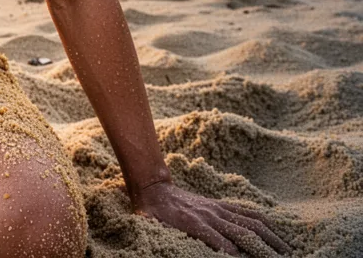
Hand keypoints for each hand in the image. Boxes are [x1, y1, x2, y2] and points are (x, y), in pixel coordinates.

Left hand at [134, 180, 290, 255]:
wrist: (154, 189)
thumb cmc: (152, 214)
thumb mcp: (153, 228)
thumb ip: (165, 239)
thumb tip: (166, 248)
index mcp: (194, 223)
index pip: (220, 241)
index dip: (233, 254)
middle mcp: (210, 215)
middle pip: (242, 232)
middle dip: (264, 248)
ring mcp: (217, 208)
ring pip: (250, 222)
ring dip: (271, 236)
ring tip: (288, 250)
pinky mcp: (220, 205)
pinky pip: (246, 212)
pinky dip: (263, 221)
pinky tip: (275, 231)